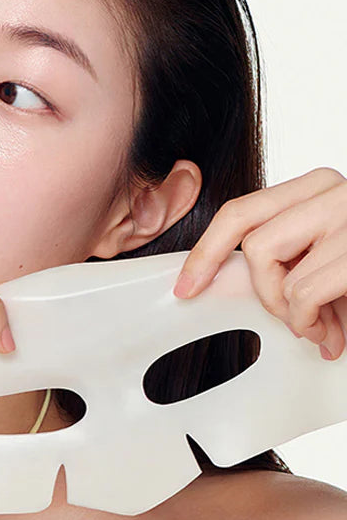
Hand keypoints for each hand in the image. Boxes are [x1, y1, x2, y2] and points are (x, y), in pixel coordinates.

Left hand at [173, 166, 346, 361]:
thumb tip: (234, 285)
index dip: (205, 252)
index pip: (240, 212)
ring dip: (289, 310)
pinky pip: (302, 292)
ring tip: (317, 324)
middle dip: (259, 288)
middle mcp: (332, 191)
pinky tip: (330, 331)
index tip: (186, 285)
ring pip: (271, 266)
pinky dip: (308, 321)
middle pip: (249, 239)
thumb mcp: (330, 254)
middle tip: (284, 314)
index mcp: (317, 189)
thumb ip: (291, 260)